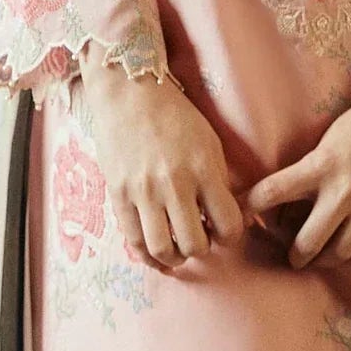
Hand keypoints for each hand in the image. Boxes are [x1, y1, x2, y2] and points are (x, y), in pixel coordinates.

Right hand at [78, 47, 244, 270]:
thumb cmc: (176, 116)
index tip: (225, 231)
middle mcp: (174, 183)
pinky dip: (147, 255)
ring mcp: (143, 191)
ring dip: (175, 258)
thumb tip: (231, 219)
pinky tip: (156, 252)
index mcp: (204, 168)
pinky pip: (134, 241)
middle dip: (202, 248)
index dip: (231, 236)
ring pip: (163, 250)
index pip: (228, 224)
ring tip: (178, 250)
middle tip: (200, 238)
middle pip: (195, 244)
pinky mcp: (119, 195)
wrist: (130, 92)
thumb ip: (219, 181)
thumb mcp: (210, 143)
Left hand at [244, 78, 350, 269]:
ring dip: (325, 261)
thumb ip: (315, 166)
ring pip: (340, 252)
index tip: (243, 216)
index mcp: (322, 164)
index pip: (273, 191)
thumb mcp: (332, 137)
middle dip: (295, 255)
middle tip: (292, 257)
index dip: (252, 207)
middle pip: (308, 241)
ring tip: (322, 259)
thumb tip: (295, 194)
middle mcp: (343, 189)